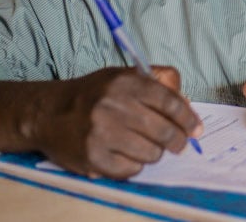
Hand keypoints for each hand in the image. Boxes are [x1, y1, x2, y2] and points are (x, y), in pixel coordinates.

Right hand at [37, 65, 202, 178]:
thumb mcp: (124, 75)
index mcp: (126, 82)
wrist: (49, 113)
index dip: (188, 118)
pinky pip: (131, 170)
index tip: (196, 129)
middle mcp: (113, 106)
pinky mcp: (93, 157)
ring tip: (147, 146)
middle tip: (179, 144)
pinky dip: (135, 165)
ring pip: (151, 153)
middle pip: (164, 131)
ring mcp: (102, 133)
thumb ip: (158, 81)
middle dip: (178, 140)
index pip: (170, 102)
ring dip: (154, 153)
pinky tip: (128, 155)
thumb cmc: (94, 94)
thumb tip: (187, 103)